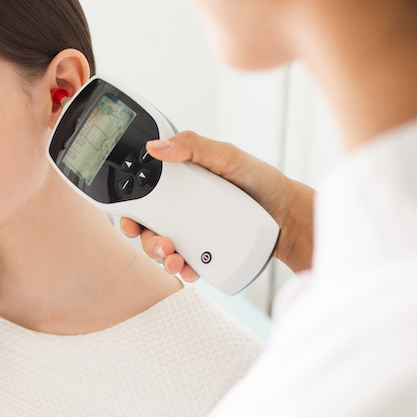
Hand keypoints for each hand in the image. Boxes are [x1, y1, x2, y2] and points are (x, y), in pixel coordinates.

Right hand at [121, 131, 314, 281]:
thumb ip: (192, 146)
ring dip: (161, 257)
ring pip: (163, 249)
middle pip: (147, 227)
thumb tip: (156, 146)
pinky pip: (187, 266)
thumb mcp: (226, 156)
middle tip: (160, 242)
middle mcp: (182, 210)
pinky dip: (183, 271)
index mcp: (180, 185)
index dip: (128, 209)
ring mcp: (193, 234)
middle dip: (144, 239)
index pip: (144, 196)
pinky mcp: (207, 255)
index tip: (129, 219)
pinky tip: (189, 270)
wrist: (288, 215)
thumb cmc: (259, 180)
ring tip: (175, 258)